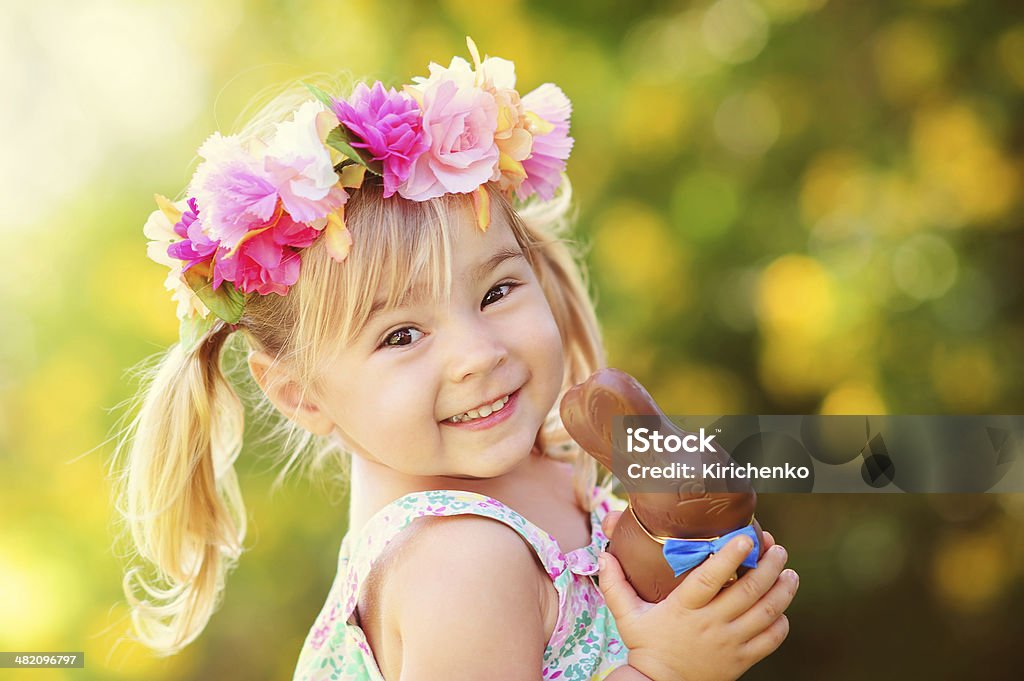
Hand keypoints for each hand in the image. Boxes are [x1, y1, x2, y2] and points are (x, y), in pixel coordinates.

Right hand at [599, 512, 797, 680]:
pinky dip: (781, 622)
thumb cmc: (645, 646)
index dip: (730, 556)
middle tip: (777, 548)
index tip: (745, 538)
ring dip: (783, 590)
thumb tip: (604, 555)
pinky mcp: (741, 660)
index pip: (710, 578)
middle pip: (749, 591)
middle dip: (769, 566)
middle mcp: (711, 624)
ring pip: (767, 612)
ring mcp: (730, 643)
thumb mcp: (626, 615)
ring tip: (789, 572)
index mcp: (685, 608)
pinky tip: (782, 608)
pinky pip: (771, 640)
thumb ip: (615, 584)